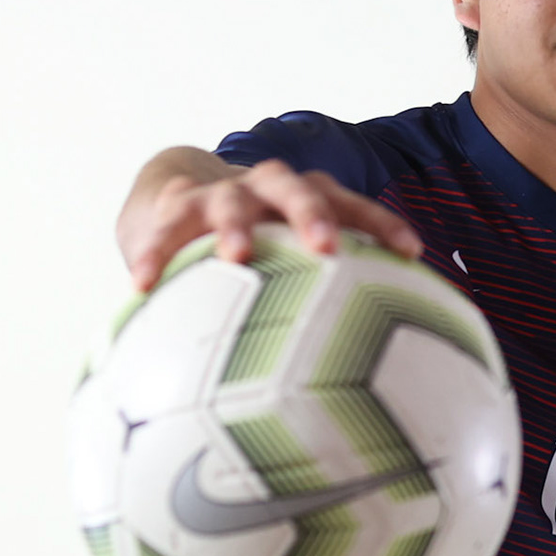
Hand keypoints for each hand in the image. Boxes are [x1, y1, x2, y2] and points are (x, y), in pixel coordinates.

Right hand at [119, 155, 421, 290]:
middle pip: (300, 191)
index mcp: (310, 199)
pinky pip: (164, 230)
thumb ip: (326, 298)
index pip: (355, 206)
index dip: (383, 224)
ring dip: (236, 227)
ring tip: (236, 255)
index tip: (412, 252)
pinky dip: (154, 255)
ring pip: (233, 203)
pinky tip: (142, 285)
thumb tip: (380, 366)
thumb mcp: (291, 259)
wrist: (181, 192)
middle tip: (325, 246)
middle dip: (314, 216)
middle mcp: (271, 189)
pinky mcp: (175, 206)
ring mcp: (223, 194)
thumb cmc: (260, 244)